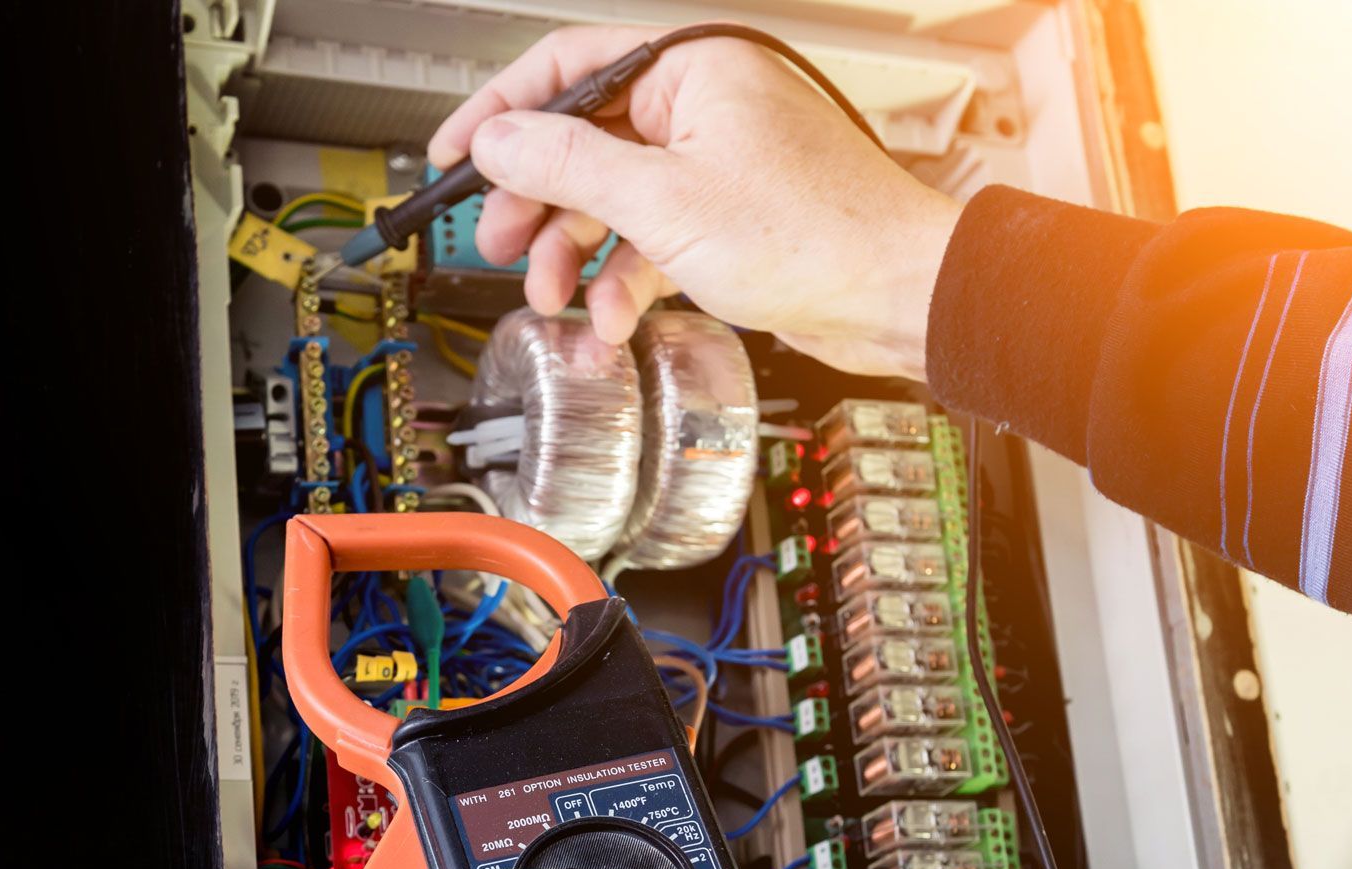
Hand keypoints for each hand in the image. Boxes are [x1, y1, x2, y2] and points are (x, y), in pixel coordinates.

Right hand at [429, 25, 962, 376]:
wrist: (897, 298)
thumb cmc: (819, 235)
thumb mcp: (664, 201)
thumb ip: (568, 166)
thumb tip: (499, 142)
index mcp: (689, 69)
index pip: (566, 69)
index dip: (500, 114)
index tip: (454, 157)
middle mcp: (702, 109)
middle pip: (584, 143)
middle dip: (536, 201)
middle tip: (497, 243)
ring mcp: (716, 168)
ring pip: (616, 200)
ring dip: (575, 251)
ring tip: (548, 292)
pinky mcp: (730, 224)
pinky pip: (654, 242)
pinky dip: (627, 279)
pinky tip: (611, 316)